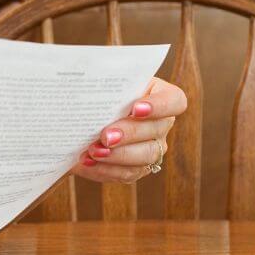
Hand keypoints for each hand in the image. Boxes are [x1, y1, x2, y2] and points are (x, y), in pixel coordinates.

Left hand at [72, 77, 187, 183]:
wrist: (81, 118)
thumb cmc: (96, 93)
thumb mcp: (101, 83)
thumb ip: (102, 82)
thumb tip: (85, 87)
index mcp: (159, 94)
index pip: (174, 101)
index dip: (159, 106)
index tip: (136, 109)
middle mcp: (161, 122)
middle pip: (157, 130)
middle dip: (130, 134)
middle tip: (106, 136)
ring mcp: (153, 146)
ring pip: (146, 155)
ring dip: (118, 155)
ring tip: (93, 152)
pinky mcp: (137, 167)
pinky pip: (128, 173)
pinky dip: (106, 169)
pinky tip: (87, 163)